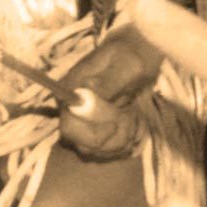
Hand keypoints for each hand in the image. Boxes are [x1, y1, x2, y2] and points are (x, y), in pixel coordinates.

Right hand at [54, 24, 162, 161]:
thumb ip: (108, 79)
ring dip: (120, 141)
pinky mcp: (95, 129)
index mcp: (71, 90)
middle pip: (81, 144)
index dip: (93, 134)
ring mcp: (83, 121)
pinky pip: (106, 150)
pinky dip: (124, 142)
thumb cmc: (131, 56)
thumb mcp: (126, 65)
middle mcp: (71, 108)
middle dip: (111, 141)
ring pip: (95, 150)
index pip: (69, 126)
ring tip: (135, 120)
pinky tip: (133, 125)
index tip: (116, 125)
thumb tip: (88, 88)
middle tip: (131, 122)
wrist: (136, 56)